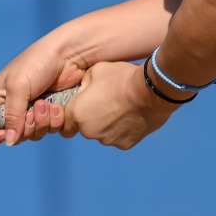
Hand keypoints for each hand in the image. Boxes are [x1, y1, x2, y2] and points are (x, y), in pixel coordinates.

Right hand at [0, 40, 84, 145]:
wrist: (69, 55)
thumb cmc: (38, 63)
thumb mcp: (18, 87)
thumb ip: (12, 116)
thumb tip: (9, 142)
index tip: (4, 135)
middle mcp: (11, 107)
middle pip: (12, 136)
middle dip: (25, 127)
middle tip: (33, 110)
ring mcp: (31, 111)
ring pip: (33, 135)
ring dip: (42, 123)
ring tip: (47, 102)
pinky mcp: (49, 113)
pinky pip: (50, 130)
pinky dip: (55, 121)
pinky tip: (57, 105)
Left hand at [60, 60, 178, 149]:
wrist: (151, 92)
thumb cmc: (121, 78)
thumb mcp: (96, 70)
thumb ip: (84, 84)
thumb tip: (84, 91)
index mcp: (78, 114)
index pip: (65, 127)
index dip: (71, 119)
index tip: (81, 111)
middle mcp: (89, 131)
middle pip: (86, 129)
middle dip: (93, 118)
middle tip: (107, 102)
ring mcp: (108, 140)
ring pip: (103, 134)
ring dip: (108, 124)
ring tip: (122, 107)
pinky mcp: (125, 144)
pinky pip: (120, 137)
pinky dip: (123, 129)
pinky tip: (132, 115)